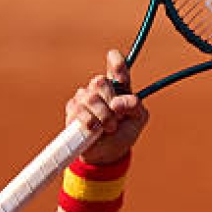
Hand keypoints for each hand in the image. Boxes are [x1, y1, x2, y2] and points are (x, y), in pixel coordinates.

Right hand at [65, 50, 148, 164]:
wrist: (107, 154)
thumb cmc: (123, 134)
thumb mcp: (138, 119)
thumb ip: (135, 106)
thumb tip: (117, 102)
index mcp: (120, 88)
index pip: (118, 70)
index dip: (115, 63)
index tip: (112, 57)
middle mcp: (101, 90)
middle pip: (101, 81)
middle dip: (110, 101)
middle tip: (116, 117)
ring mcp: (85, 98)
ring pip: (90, 97)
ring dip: (102, 115)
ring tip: (108, 128)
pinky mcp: (73, 110)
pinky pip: (78, 110)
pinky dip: (90, 122)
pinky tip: (94, 130)